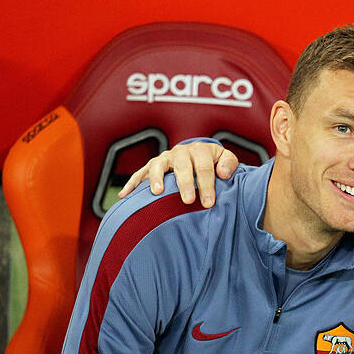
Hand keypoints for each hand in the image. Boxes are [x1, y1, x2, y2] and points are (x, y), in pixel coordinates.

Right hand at [117, 142, 238, 207]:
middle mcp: (181, 152)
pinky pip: (139, 174)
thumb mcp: (225, 159)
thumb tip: (223, 173)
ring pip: (157, 165)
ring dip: (156, 177)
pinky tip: (124, 195)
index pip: (204, 167)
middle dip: (185, 183)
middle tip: (188, 200)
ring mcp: (165, 159)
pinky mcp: (152, 166)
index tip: (209, 202)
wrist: (199, 155)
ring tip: (157, 192)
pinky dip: (131, 184)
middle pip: (182, 166)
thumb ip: (229, 164)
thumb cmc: (214, 162)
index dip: (207, 184)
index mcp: (200, 150)